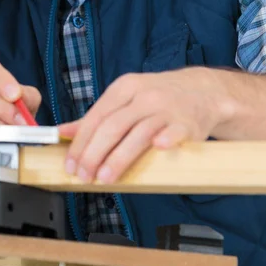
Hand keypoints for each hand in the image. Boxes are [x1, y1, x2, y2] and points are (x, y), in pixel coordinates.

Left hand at [60, 68, 229, 183]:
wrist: (202, 90)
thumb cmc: (158, 97)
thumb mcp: (125, 98)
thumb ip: (96, 117)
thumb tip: (63, 132)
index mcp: (125, 88)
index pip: (96, 117)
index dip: (81, 143)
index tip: (71, 164)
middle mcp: (144, 96)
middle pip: (112, 126)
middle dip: (94, 154)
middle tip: (84, 175)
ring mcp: (166, 109)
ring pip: (138, 133)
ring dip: (119, 158)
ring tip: (105, 178)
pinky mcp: (187, 123)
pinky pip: (174, 131)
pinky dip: (166, 139)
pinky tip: (157, 149)